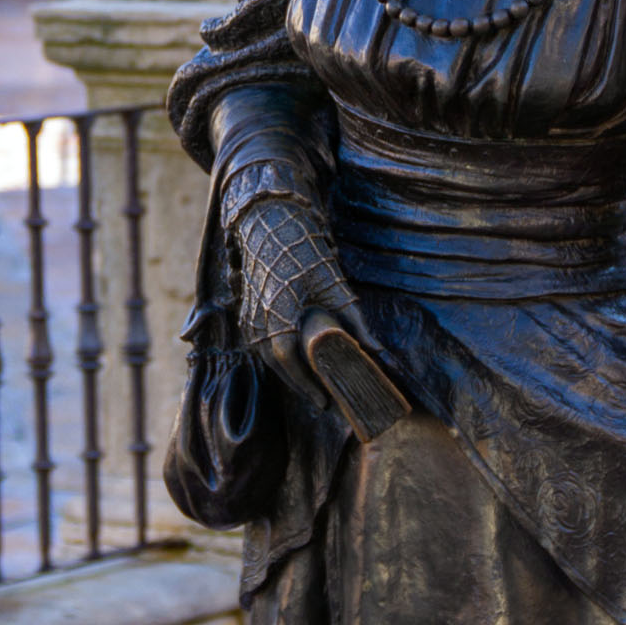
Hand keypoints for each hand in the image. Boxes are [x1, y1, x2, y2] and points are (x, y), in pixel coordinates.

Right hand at [231, 196, 371, 414]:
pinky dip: (277, 355)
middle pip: (277, 364)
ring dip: (288, 370)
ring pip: (266, 355)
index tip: (324, 401)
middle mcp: (258, 319)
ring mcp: (248, 316)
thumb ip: (355, 320)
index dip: (305, 385)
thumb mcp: (334, 284)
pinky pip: (260, 343)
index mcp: (278, 314)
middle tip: (323, 397)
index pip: (288, 362)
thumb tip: (378, 352)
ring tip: (312, 383)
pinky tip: (295, 359)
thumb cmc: (303, 249)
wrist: (269, 222)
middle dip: (299, 383)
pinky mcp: (247, 311)